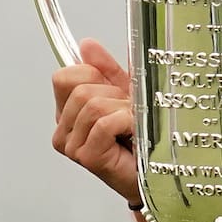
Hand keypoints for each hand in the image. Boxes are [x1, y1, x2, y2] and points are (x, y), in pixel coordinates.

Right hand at [52, 38, 138, 203]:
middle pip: (81, 89)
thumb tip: (87, 45)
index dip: (94, 75)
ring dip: (123, 110)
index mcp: (68, 113)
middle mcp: (64, 130)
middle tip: (130, 115)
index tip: (115, 92)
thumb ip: (107, 71)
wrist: (157, 177)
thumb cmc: (143, 142)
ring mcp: (72, 145)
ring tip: (133, 126)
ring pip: (93, 104)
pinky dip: (126, 122)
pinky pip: (104, 122)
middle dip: (114, 95)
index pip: (64, 77)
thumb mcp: (126, 97)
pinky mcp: (86, 157)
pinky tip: (134, 134)